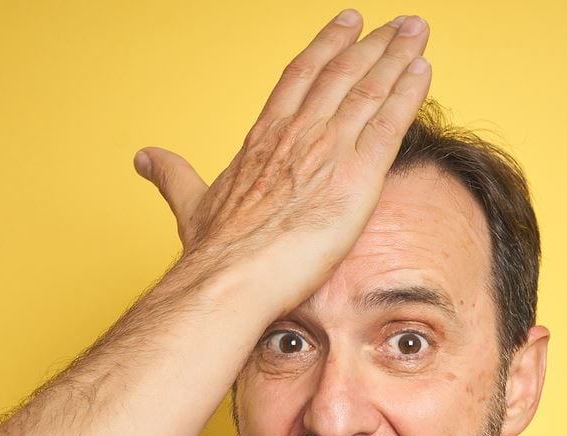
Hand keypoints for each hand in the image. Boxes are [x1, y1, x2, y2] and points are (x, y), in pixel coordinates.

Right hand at [133, 10, 431, 313]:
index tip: (348, 24)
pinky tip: (423, 71)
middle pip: (340, 74)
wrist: (230, 279)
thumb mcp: (190, 204)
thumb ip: (173, 176)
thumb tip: (144, 159)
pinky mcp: (356, 175)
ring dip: (396, 56)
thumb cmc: (213, 253)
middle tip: (399, 22)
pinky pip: (389, 123)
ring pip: (368, 88)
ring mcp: (326, 150)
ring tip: (417, 31)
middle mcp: (297, 134)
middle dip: (373, 44)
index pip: (300, 78)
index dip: (327, 48)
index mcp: (264, 138)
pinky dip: (407, 93)